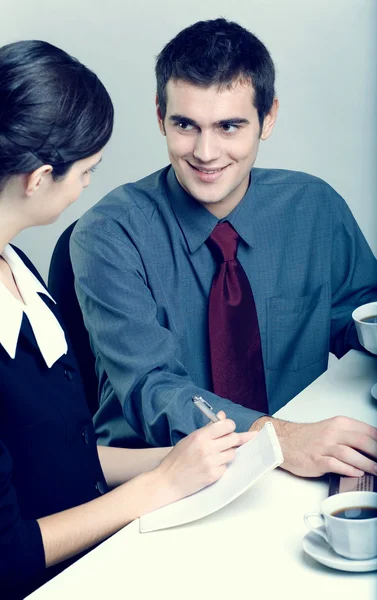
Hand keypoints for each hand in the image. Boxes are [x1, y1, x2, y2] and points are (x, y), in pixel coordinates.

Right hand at [155, 412, 255, 502]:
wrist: (168, 480)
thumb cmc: (177, 458)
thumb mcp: (190, 438)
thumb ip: (209, 427)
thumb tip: (222, 415)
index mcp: (201, 436)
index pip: (227, 425)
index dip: (230, 426)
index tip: (228, 428)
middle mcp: (207, 448)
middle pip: (234, 438)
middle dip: (234, 439)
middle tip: (228, 441)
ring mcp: (211, 462)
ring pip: (232, 453)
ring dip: (227, 453)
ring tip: (215, 455)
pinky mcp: (214, 475)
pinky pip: (226, 467)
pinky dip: (221, 466)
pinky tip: (211, 466)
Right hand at [251, 415, 376, 477]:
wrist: (283, 441)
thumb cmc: (308, 438)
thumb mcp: (332, 430)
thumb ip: (351, 437)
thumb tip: (373, 448)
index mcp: (339, 423)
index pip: (368, 430)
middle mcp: (333, 432)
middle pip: (362, 441)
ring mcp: (324, 446)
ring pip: (351, 453)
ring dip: (367, 464)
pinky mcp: (316, 460)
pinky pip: (335, 464)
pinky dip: (348, 469)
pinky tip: (356, 473)